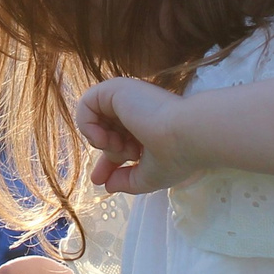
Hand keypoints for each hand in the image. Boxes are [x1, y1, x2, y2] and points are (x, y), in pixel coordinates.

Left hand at [75, 75, 204, 194]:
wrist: (187, 136)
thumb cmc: (176, 156)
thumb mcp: (149, 176)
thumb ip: (126, 181)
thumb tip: (106, 185)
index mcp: (146, 126)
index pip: (119, 140)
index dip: (107, 160)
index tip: (98, 179)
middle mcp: (136, 109)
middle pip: (106, 132)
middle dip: (110, 152)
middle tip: (128, 154)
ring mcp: (126, 97)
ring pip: (95, 120)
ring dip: (101, 140)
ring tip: (120, 145)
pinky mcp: (115, 88)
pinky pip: (85, 105)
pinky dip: (87, 125)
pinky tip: (104, 137)